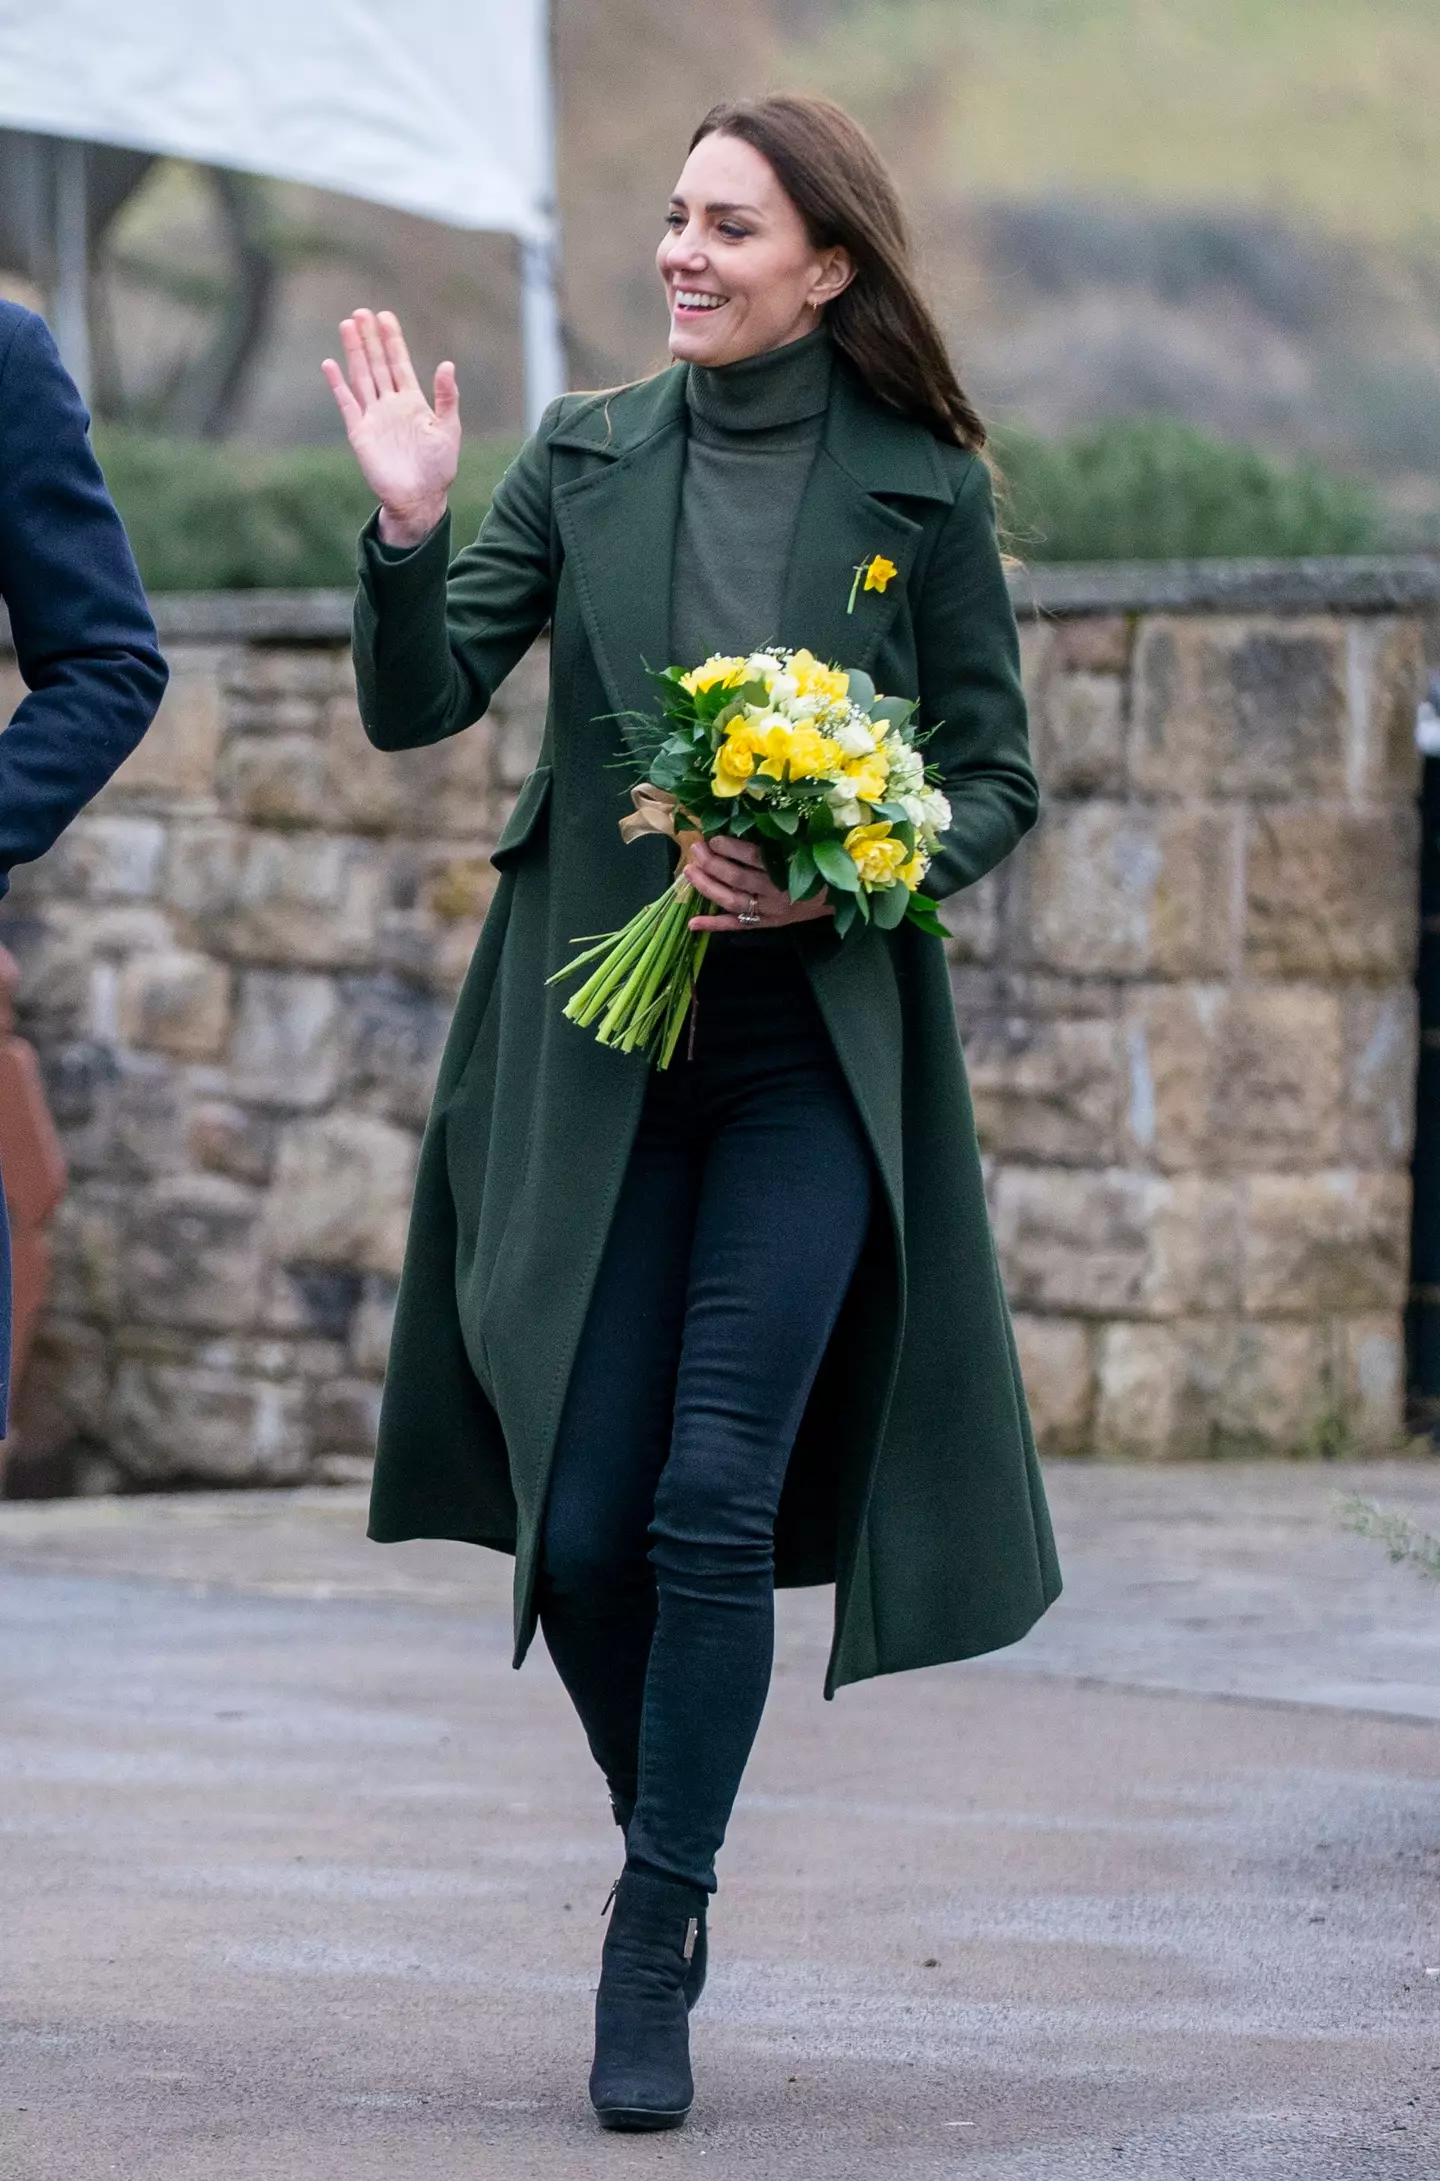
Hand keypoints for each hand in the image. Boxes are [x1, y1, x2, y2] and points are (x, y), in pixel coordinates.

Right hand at [321, 309, 460, 545]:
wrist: (419, 498)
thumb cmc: (438, 468)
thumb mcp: (449, 429)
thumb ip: (447, 397)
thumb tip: (447, 364)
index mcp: (413, 402)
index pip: (400, 363)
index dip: (393, 340)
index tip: (385, 317)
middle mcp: (391, 405)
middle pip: (378, 364)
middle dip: (370, 338)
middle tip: (362, 312)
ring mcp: (374, 416)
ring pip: (362, 376)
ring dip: (354, 353)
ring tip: (347, 325)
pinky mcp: (360, 432)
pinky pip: (347, 403)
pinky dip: (338, 385)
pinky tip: (330, 365)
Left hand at [685, 834, 833, 933]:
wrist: (840, 895)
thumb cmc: (822, 863)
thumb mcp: (808, 844)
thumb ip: (783, 835)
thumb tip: (749, 816)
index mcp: (790, 868)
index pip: (755, 858)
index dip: (732, 848)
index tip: (714, 837)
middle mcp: (778, 892)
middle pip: (738, 879)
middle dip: (713, 863)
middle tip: (696, 848)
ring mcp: (770, 911)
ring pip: (733, 901)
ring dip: (707, 887)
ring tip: (689, 871)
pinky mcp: (767, 924)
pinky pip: (737, 925)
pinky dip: (714, 925)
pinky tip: (692, 922)